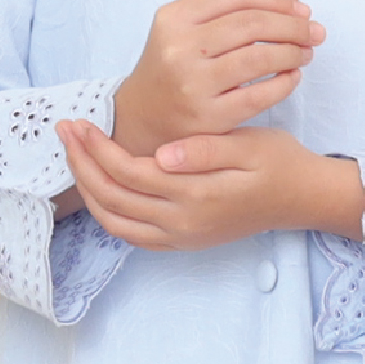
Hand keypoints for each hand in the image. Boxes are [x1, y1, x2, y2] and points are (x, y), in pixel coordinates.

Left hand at [56, 120, 364, 251]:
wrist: (300, 200)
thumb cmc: (277, 163)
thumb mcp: (247, 146)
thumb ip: (204, 151)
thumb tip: (162, 155)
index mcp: (194, 194)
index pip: (127, 172)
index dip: (96, 147)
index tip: (80, 120)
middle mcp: (181, 223)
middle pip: (112, 199)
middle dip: (81, 165)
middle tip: (64, 131)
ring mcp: (180, 237)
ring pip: (115, 222)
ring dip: (88, 190)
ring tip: (74, 158)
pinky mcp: (182, 242)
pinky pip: (131, 235)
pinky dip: (108, 213)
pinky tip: (99, 187)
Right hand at [110, 0, 325, 155]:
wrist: (140, 120)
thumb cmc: (175, 68)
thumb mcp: (197, 30)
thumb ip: (244, 7)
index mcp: (174, 17)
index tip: (302, 10)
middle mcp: (179, 48)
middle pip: (250, 24)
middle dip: (291, 25)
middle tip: (315, 32)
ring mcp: (191, 84)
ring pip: (256, 58)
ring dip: (290, 53)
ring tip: (306, 52)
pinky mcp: (206, 118)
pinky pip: (256, 96)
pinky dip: (282, 84)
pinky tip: (292, 77)